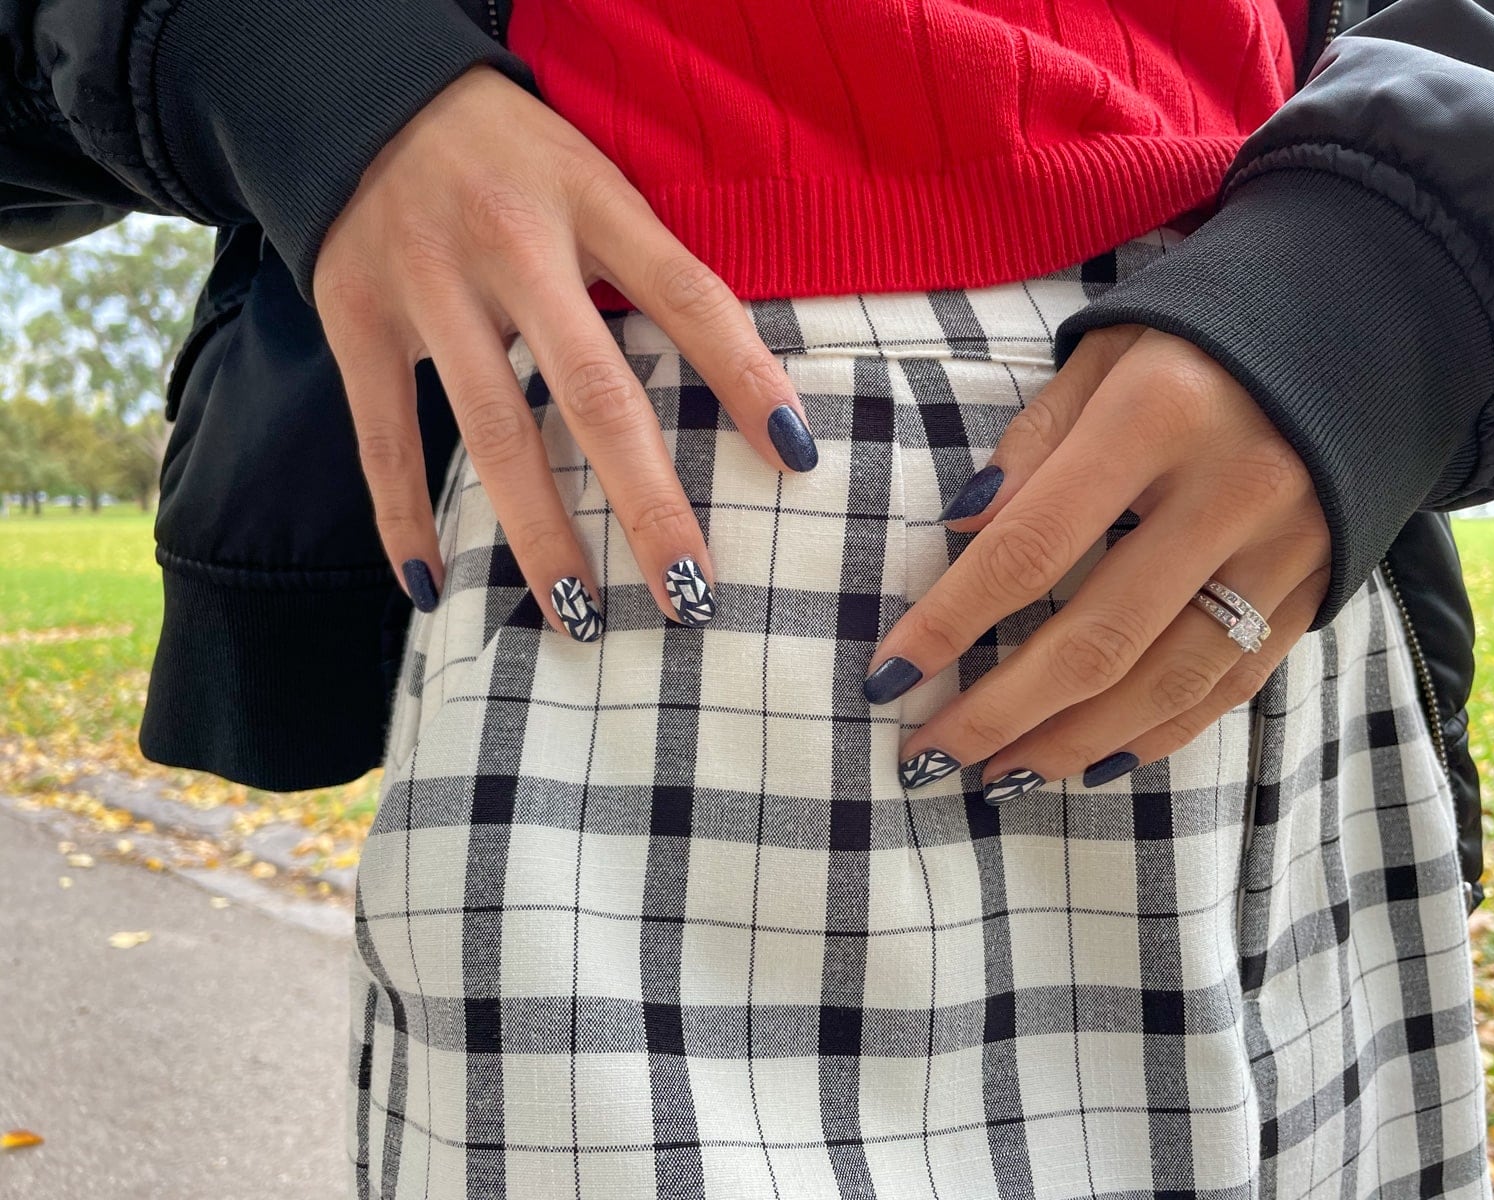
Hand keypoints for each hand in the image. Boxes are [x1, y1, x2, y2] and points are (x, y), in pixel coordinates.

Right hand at [312, 64, 815, 633]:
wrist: (363, 91)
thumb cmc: (511, 157)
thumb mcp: (593, 180)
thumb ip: (648, 265)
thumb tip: (740, 378)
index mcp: (590, 200)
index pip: (688, 296)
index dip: (746, 377)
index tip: (797, 460)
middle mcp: (512, 243)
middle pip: (594, 390)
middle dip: (648, 502)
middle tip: (692, 593)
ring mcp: (427, 283)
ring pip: (493, 427)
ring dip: (539, 532)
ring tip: (579, 616)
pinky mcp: (354, 317)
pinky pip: (383, 434)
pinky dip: (403, 515)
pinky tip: (432, 588)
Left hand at [868, 325, 1332, 800]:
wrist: (1374, 318)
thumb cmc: (1204, 334)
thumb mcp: (1106, 352)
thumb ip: (1033, 443)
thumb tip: (962, 531)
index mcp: (1159, 416)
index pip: (1031, 547)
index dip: (951, 623)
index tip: (888, 677)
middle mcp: (1231, 492)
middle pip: (1099, 637)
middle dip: (1001, 711)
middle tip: (929, 756)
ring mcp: (1289, 549)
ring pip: (1169, 680)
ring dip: (1074, 741)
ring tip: (998, 775)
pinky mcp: (1322, 586)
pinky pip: (1234, 685)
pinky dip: (1161, 734)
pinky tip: (1095, 762)